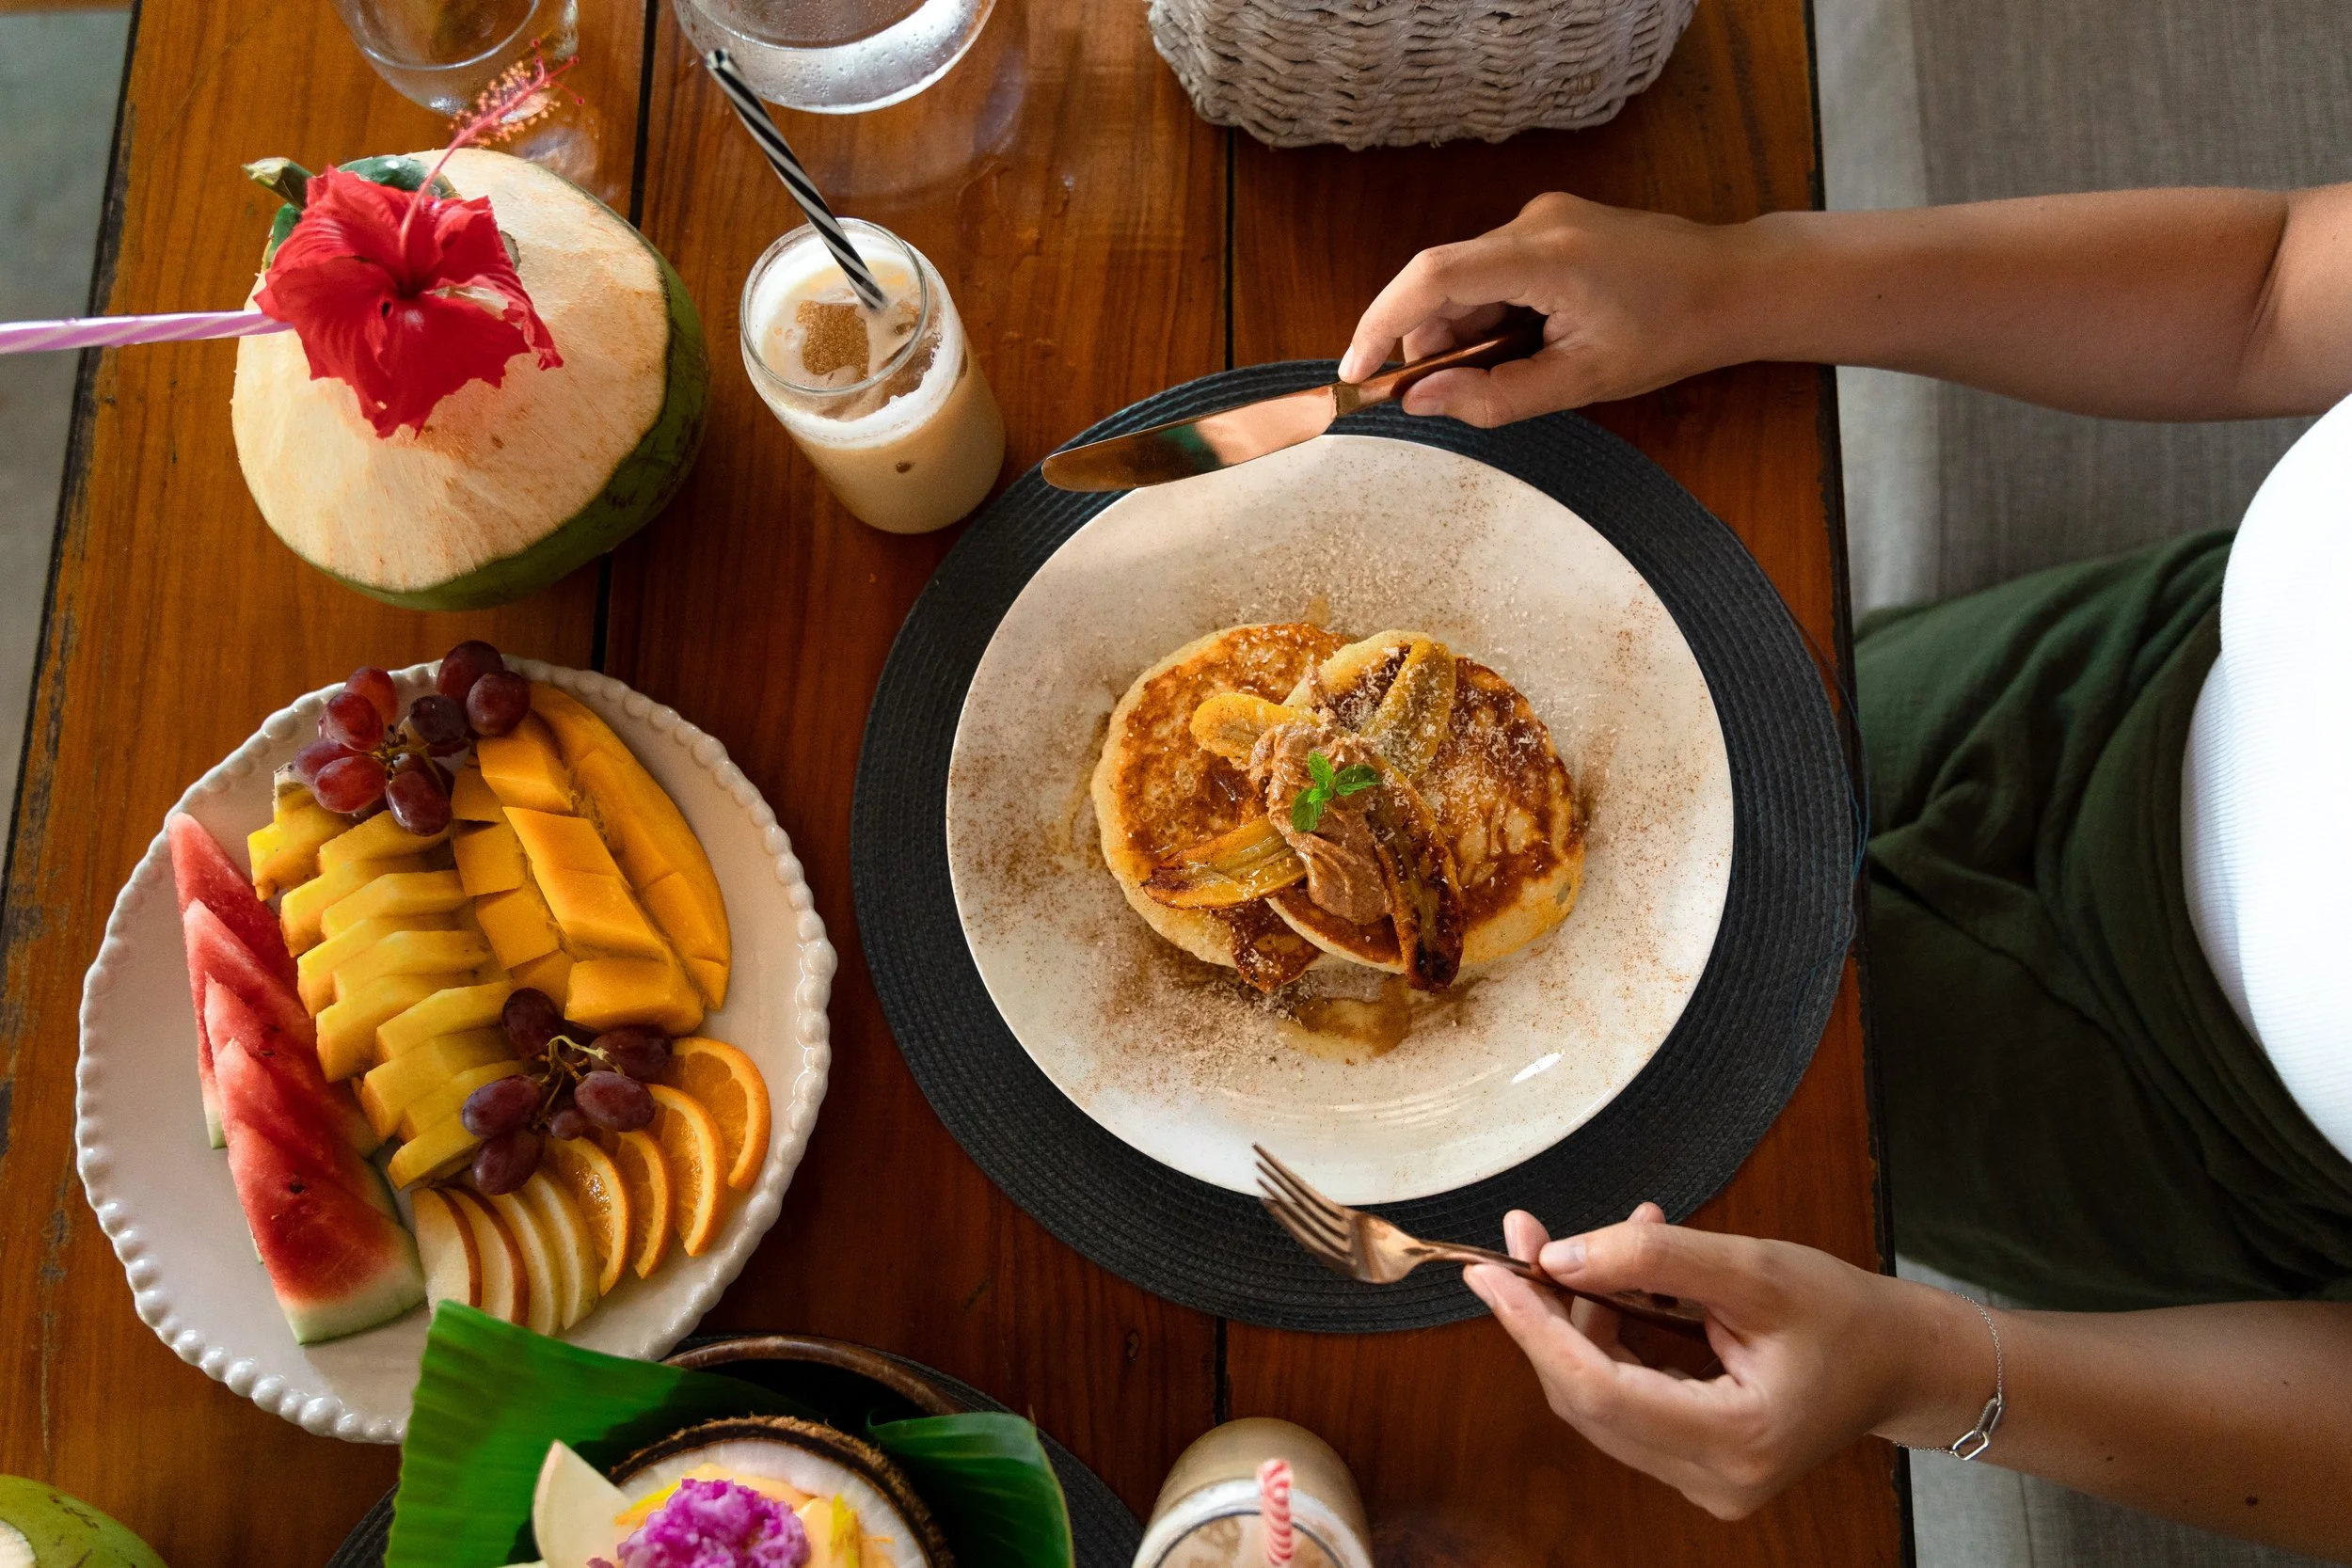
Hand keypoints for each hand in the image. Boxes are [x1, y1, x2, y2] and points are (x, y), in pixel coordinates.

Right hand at [1338, 192, 1749, 425]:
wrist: (1734, 285)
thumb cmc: (1672, 330)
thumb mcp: (1582, 380)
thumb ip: (1496, 396)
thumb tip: (1422, 401)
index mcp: (1545, 255)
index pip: (1433, 277)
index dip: (1382, 322)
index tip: (1356, 371)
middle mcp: (1534, 222)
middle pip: (1441, 280)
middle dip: (1423, 341)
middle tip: (1431, 395)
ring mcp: (1541, 219)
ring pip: (1464, 279)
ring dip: (1458, 331)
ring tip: (1498, 373)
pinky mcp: (1548, 227)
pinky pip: (1490, 272)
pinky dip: (1484, 314)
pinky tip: (1516, 346)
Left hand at [1462, 1206, 1990, 1518]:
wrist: (1901, 1363)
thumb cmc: (1845, 1316)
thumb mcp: (1755, 1268)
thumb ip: (1655, 1260)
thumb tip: (1558, 1256)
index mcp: (1737, 1440)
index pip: (1599, 1390)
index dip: (1536, 1328)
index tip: (1493, 1272)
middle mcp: (1713, 1479)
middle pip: (1587, 1399)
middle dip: (1548, 1317)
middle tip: (1528, 1239)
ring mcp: (1703, 1481)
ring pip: (1598, 1400)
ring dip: (1578, 1321)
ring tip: (1600, 1244)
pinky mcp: (1695, 1464)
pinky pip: (1624, 1401)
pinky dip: (1609, 1339)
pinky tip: (1624, 1282)